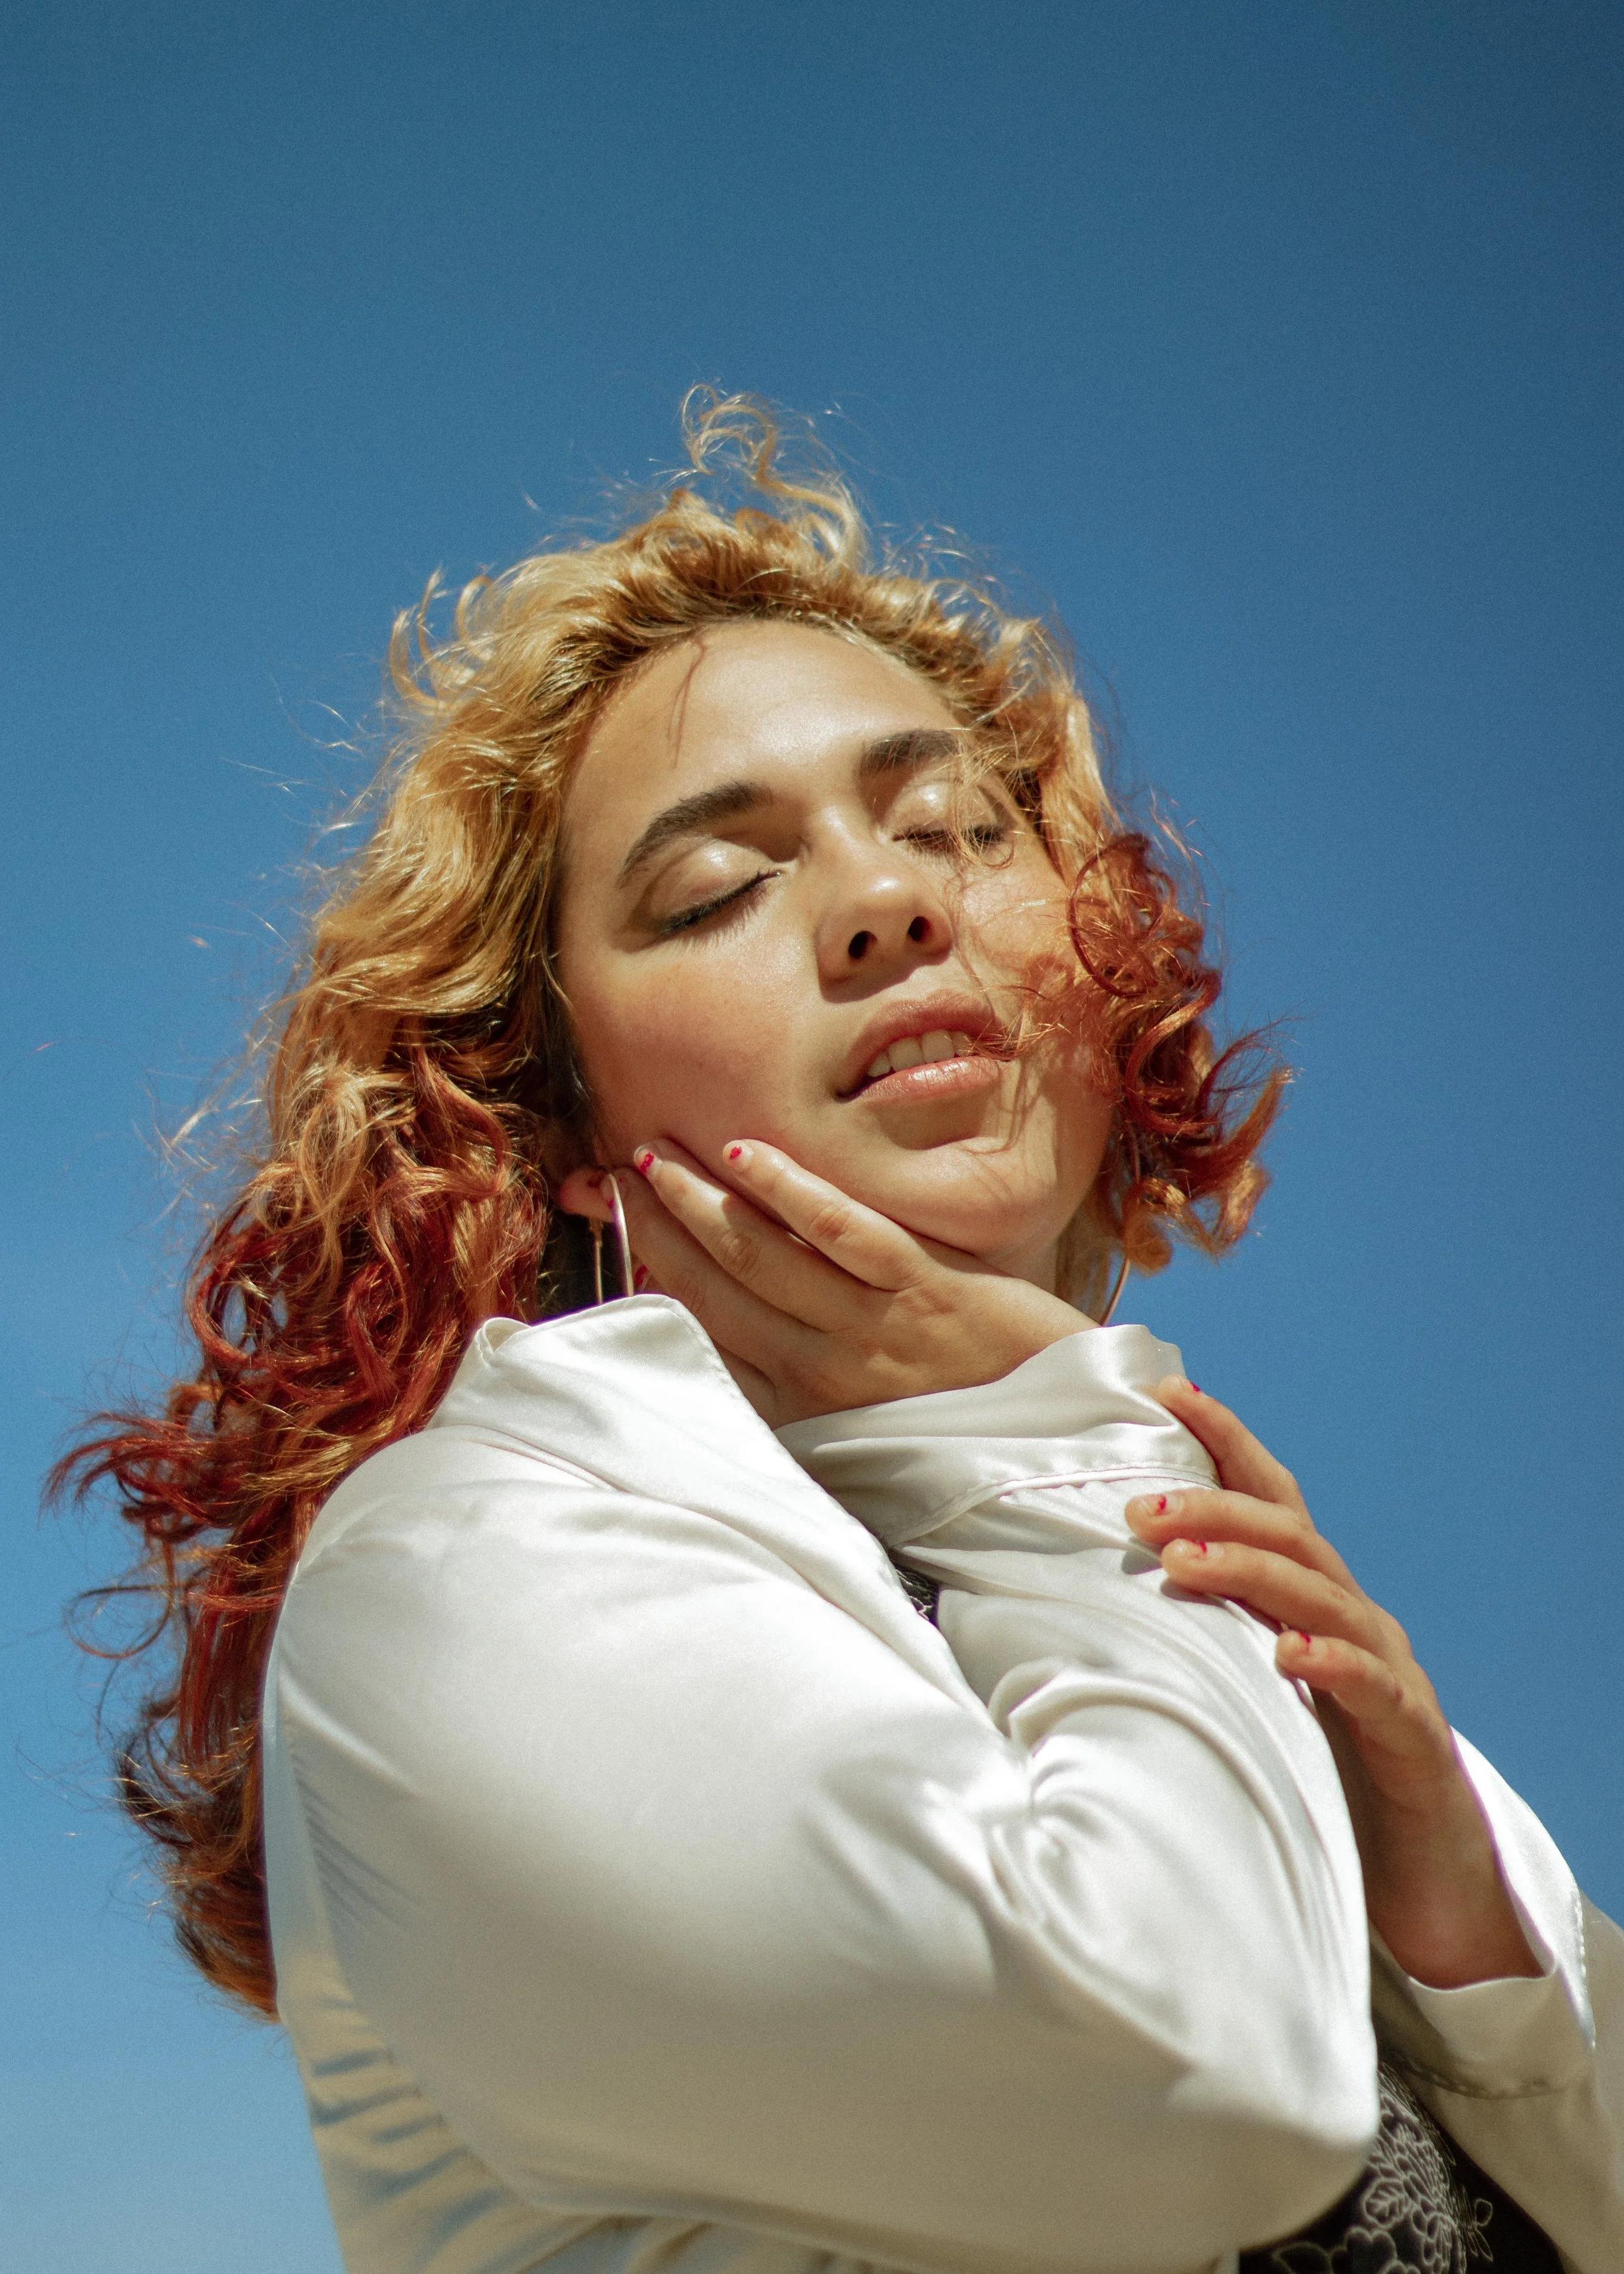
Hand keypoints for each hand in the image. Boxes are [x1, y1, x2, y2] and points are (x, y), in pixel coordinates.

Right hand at [558, 1139, 1090, 1426]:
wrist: (1065, 1445)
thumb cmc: (967, 1422)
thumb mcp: (867, 1420)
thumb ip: (797, 1387)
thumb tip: (725, 1344)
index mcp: (806, 1406)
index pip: (708, 1332)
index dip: (654, 1272)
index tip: (616, 1221)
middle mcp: (827, 1373)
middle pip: (720, 1289)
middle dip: (660, 1228)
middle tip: (617, 1173)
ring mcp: (877, 1332)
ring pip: (764, 1257)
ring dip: (703, 1202)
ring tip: (658, 1154)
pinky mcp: (932, 1292)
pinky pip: (843, 1233)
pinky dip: (788, 1192)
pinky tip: (745, 1153)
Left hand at [1126, 1381, 1541, 1990]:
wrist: (1424, 1876)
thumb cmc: (1316, 1771)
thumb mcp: (1244, 1691)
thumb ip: (1193, 1642)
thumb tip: (1081, 1608)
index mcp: (1308, 1598)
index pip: (1269, 1498)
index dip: (1225, 1440)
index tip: (1167, 1393)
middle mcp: (1350, 1616)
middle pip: (1288, 1534)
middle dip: (1214, 1508)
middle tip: (1137, 1509)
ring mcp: (1386, 1668)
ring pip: (1322, 1594)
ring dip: (1251, 1570)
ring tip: (1182, 1563)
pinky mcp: (1409, 1733)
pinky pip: (1372, 1685)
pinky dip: (1330, 1662)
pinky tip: (1287, 1656)